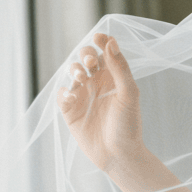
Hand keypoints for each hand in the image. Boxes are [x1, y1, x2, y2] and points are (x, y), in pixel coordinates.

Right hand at [56, 33, 144, 172]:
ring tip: (81, 77)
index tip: (99, 37)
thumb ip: (120, 68)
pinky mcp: (70, 110)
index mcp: (114, 77)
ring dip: (74, 69)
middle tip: (91, 62)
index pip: (105, 52)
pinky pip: (62, 94)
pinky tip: (70, 95)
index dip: (101, 41)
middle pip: (86, 58)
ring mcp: (83, 95)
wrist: (119, 154)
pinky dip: (63, 91)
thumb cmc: (129, 124)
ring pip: (73, 72)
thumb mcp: (128, 93)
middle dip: (85, 54)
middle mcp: (98, 83)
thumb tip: (111, 42)